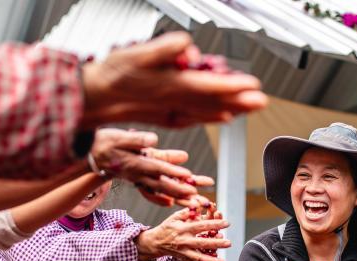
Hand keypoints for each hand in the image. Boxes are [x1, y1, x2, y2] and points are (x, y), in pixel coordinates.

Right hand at [81, 33, 267, 127]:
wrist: (93, 99)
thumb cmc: (112, 74)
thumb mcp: (135, 54)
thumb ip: (163, 49)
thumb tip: (187, 46)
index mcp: (170, 86)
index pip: (209, 87)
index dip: (233, 87)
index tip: (253, 86)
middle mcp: (174, 102)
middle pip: (215, 102)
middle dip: (240, 102)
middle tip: (262, 101)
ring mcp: (171, 111)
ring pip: (207, 112)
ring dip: (231, 109)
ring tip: (250, 107)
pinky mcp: (165, 116)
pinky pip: (195, 118)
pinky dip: (211, 117)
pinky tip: (222, 117)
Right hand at [89, 129, 212, 205]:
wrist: (89, 156)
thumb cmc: (104, 143)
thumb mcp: (119, 137)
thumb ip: (137, 139)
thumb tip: (154, 140)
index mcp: (135, 163)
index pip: (158, 168)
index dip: (173, 172)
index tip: (188, 175)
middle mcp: (138, 175)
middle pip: (162, 185)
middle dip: (179, 191)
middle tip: (196, 196)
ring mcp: (137, 179)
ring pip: (159, 190)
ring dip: (175, 197)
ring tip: (191, 202)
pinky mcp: (136, 180)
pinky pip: (149, 193)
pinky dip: (159, 198)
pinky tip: (170, 203)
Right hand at [135, 209, 229, 260]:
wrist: (155, 242)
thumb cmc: (168, 227)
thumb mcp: (175, 217)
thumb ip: (188, 212)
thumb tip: (199, 203)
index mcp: (183, 229)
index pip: (201, 226)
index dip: (214, 224)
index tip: (227, 223)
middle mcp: (184, 241)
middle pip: (202, 243)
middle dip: (216, 243)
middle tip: (228, 243)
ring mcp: (184, 252)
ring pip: (199, 258)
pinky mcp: (184, 260)